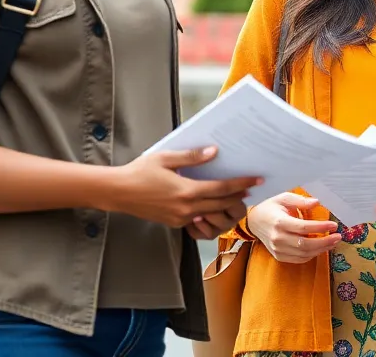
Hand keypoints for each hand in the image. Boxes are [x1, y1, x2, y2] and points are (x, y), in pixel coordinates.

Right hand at [107, 146, 258, 229]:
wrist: (118, 192)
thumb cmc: (140, 172)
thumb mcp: (166, 158)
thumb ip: (192, 157)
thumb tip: (214, 151)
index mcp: (186, 191)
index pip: (222, 189)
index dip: (241, 184)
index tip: (256, 180)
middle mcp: (186, 208)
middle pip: (221, 204)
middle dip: (238, 196)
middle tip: (252, 188)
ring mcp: (180, 218)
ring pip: (211, 213)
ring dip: (226, 206)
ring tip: (237, 196)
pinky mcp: (174, 223)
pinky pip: (197, 219)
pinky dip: (209, 211)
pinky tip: (214, 203)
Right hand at [247, 192, 341, 263]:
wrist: (254, 221)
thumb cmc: (271, 207)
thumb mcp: (284, 198)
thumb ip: (301, 201)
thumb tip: (317, 202)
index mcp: (279, 222)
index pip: (303, 228)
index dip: (320, 227)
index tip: (333, 225)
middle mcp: (277, 238)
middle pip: (305, 244)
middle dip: (324, 242)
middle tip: (338, 236)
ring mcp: (277, 249)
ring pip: (303, 254)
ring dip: (321, 249)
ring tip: (333, 242)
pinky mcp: (279, 256)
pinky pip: (298, 259)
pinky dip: (311, 255)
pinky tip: (321, 248)